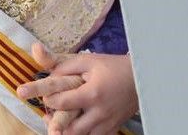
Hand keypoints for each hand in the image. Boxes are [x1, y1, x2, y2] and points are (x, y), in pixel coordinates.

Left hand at [20, 46, 137, 134]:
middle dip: (55, 124)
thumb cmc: (111, 67)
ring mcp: (108, 124)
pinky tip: (76, 124)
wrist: (140, 78)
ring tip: (58, 122)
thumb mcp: (87, 60)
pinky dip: (82, 133)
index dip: (49, 101)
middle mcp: (100, 113)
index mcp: (92, 94)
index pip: (62, 104)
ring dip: (67, 131)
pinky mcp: (113, 129)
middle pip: (70, 129)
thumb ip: (65, 66)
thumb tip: (47, 72)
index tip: (47, 96)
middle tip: (48, 115)